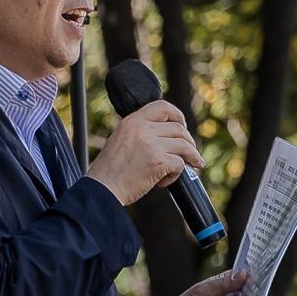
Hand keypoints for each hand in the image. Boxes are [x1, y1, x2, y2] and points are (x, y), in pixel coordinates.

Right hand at [88, 100, 204, 205]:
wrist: (103, 188)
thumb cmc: (110, 170)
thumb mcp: (120, 139)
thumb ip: (139, 133)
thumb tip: (164, 137)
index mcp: (132, 121)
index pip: (163, 107)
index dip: (178, 116)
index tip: (183, 126)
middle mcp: (143, 128)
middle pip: (179, 128)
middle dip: (189, 141)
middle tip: (190, 153)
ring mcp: (152, 144)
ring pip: (185, 146)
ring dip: (192, 157)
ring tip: (193, 165)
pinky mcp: (159, 161)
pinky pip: (180, 164)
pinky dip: (177, 175)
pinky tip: (164, 181)